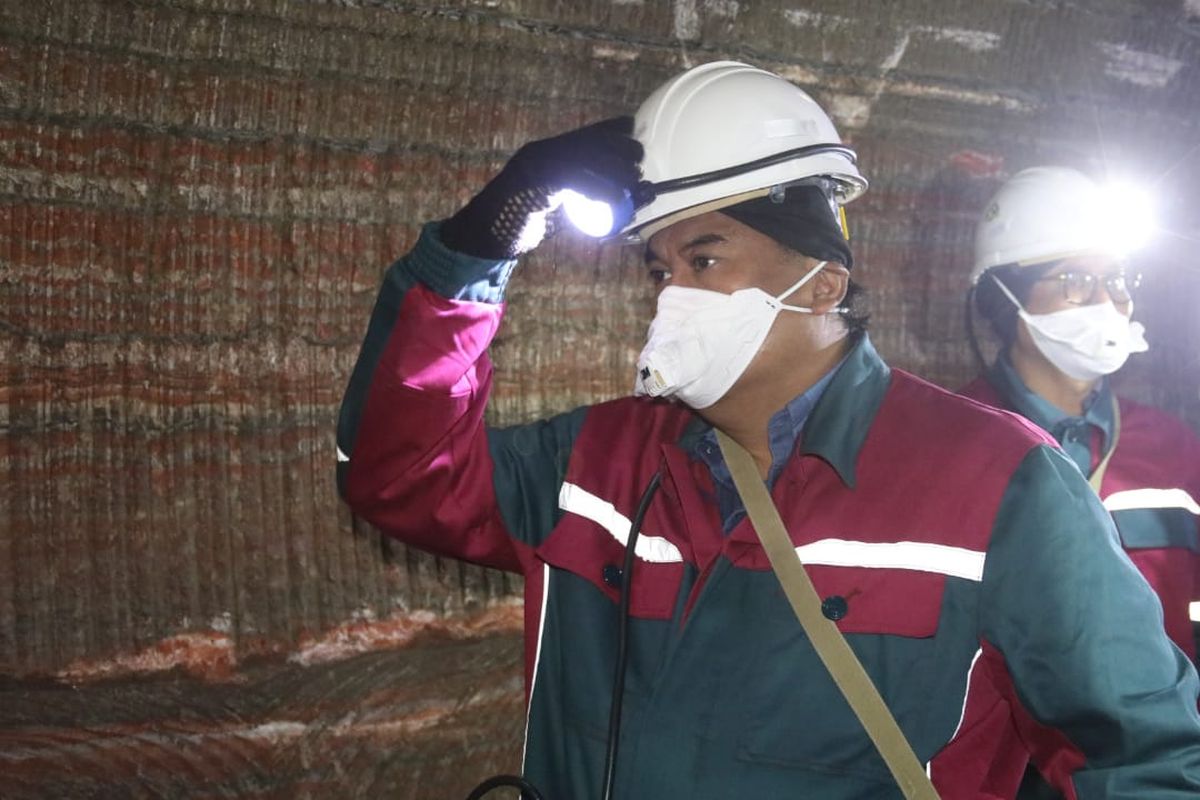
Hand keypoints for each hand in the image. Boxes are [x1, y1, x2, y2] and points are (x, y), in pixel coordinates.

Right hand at [440, 117, 642, 258]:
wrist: (484, 235)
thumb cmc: (520, 223)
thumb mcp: (553, 204)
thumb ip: (578, 197)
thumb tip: (619, 200)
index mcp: (544, 151)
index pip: (584, 132)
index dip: (613, 129)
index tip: (634, 131)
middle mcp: (540, 152)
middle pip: (589, 142)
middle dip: (618, 148)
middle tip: (639, 162)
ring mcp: (535, 165)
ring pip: (583, 158)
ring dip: (614, 169)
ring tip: (634, 183)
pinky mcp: (534, 183)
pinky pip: (572, 180)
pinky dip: (599, 189)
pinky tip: (615, 200)